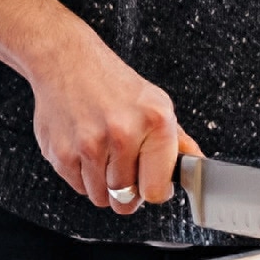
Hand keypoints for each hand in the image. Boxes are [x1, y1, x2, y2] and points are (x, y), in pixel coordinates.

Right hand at [28, 27, 202, 213]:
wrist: (65, 59)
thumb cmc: (110, 81)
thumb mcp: (153, 102)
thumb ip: (177, 139)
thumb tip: (197, 164)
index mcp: (156, 122)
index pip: (156, 190)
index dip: (152, 190)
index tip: (149, 182)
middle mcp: (124, 133)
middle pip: (126, 200)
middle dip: (125, 190)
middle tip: (122, 165)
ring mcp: (91, 144)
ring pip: (101, 197)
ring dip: (102, 184)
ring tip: (101, 152)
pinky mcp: (62, 152)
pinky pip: (77, 187)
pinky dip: (81, 175)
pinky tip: (83, 147)